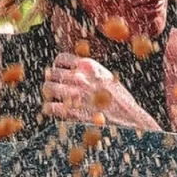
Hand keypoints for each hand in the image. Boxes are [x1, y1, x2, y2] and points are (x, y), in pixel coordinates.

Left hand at [42, 53, 159, 129]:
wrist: (128, 118)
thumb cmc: (120, 100)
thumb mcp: (107, 77)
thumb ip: (90, 73)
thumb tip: (76, 71)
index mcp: (89, 67)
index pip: (61, 58)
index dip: (57, 66)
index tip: (58, 72)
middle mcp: (80, 78)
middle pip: (52, 73)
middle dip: (51, 79)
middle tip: (54, 86)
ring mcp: (75, 95)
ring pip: (48, 88)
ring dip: (48, 93)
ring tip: (52, 97)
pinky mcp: (71, 112)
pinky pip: (50, 107)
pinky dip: (49, 108)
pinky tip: (53, 110)